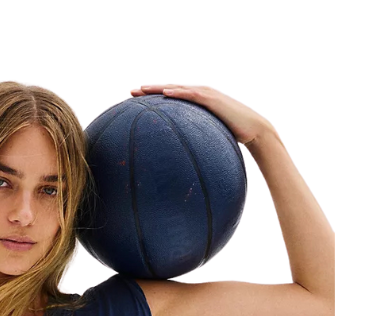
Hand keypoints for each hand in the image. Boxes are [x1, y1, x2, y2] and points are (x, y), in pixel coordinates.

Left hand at [129, 83, 273, 145]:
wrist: (255, 130)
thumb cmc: (233, 136)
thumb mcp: (210, 138)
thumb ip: (196, 141)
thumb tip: (183, 158)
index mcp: (197, 102)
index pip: (171, 97)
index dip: (153, 97)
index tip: (135, 100)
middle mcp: (200, 94)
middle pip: (170, 89)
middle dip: (149, 90)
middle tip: (130, 91)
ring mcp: (206, 94)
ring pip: (177, 88)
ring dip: (158, 88)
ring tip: (141, 89)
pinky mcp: (213, 99)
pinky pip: (191, 95)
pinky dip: (178, 93)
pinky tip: (165, 93)